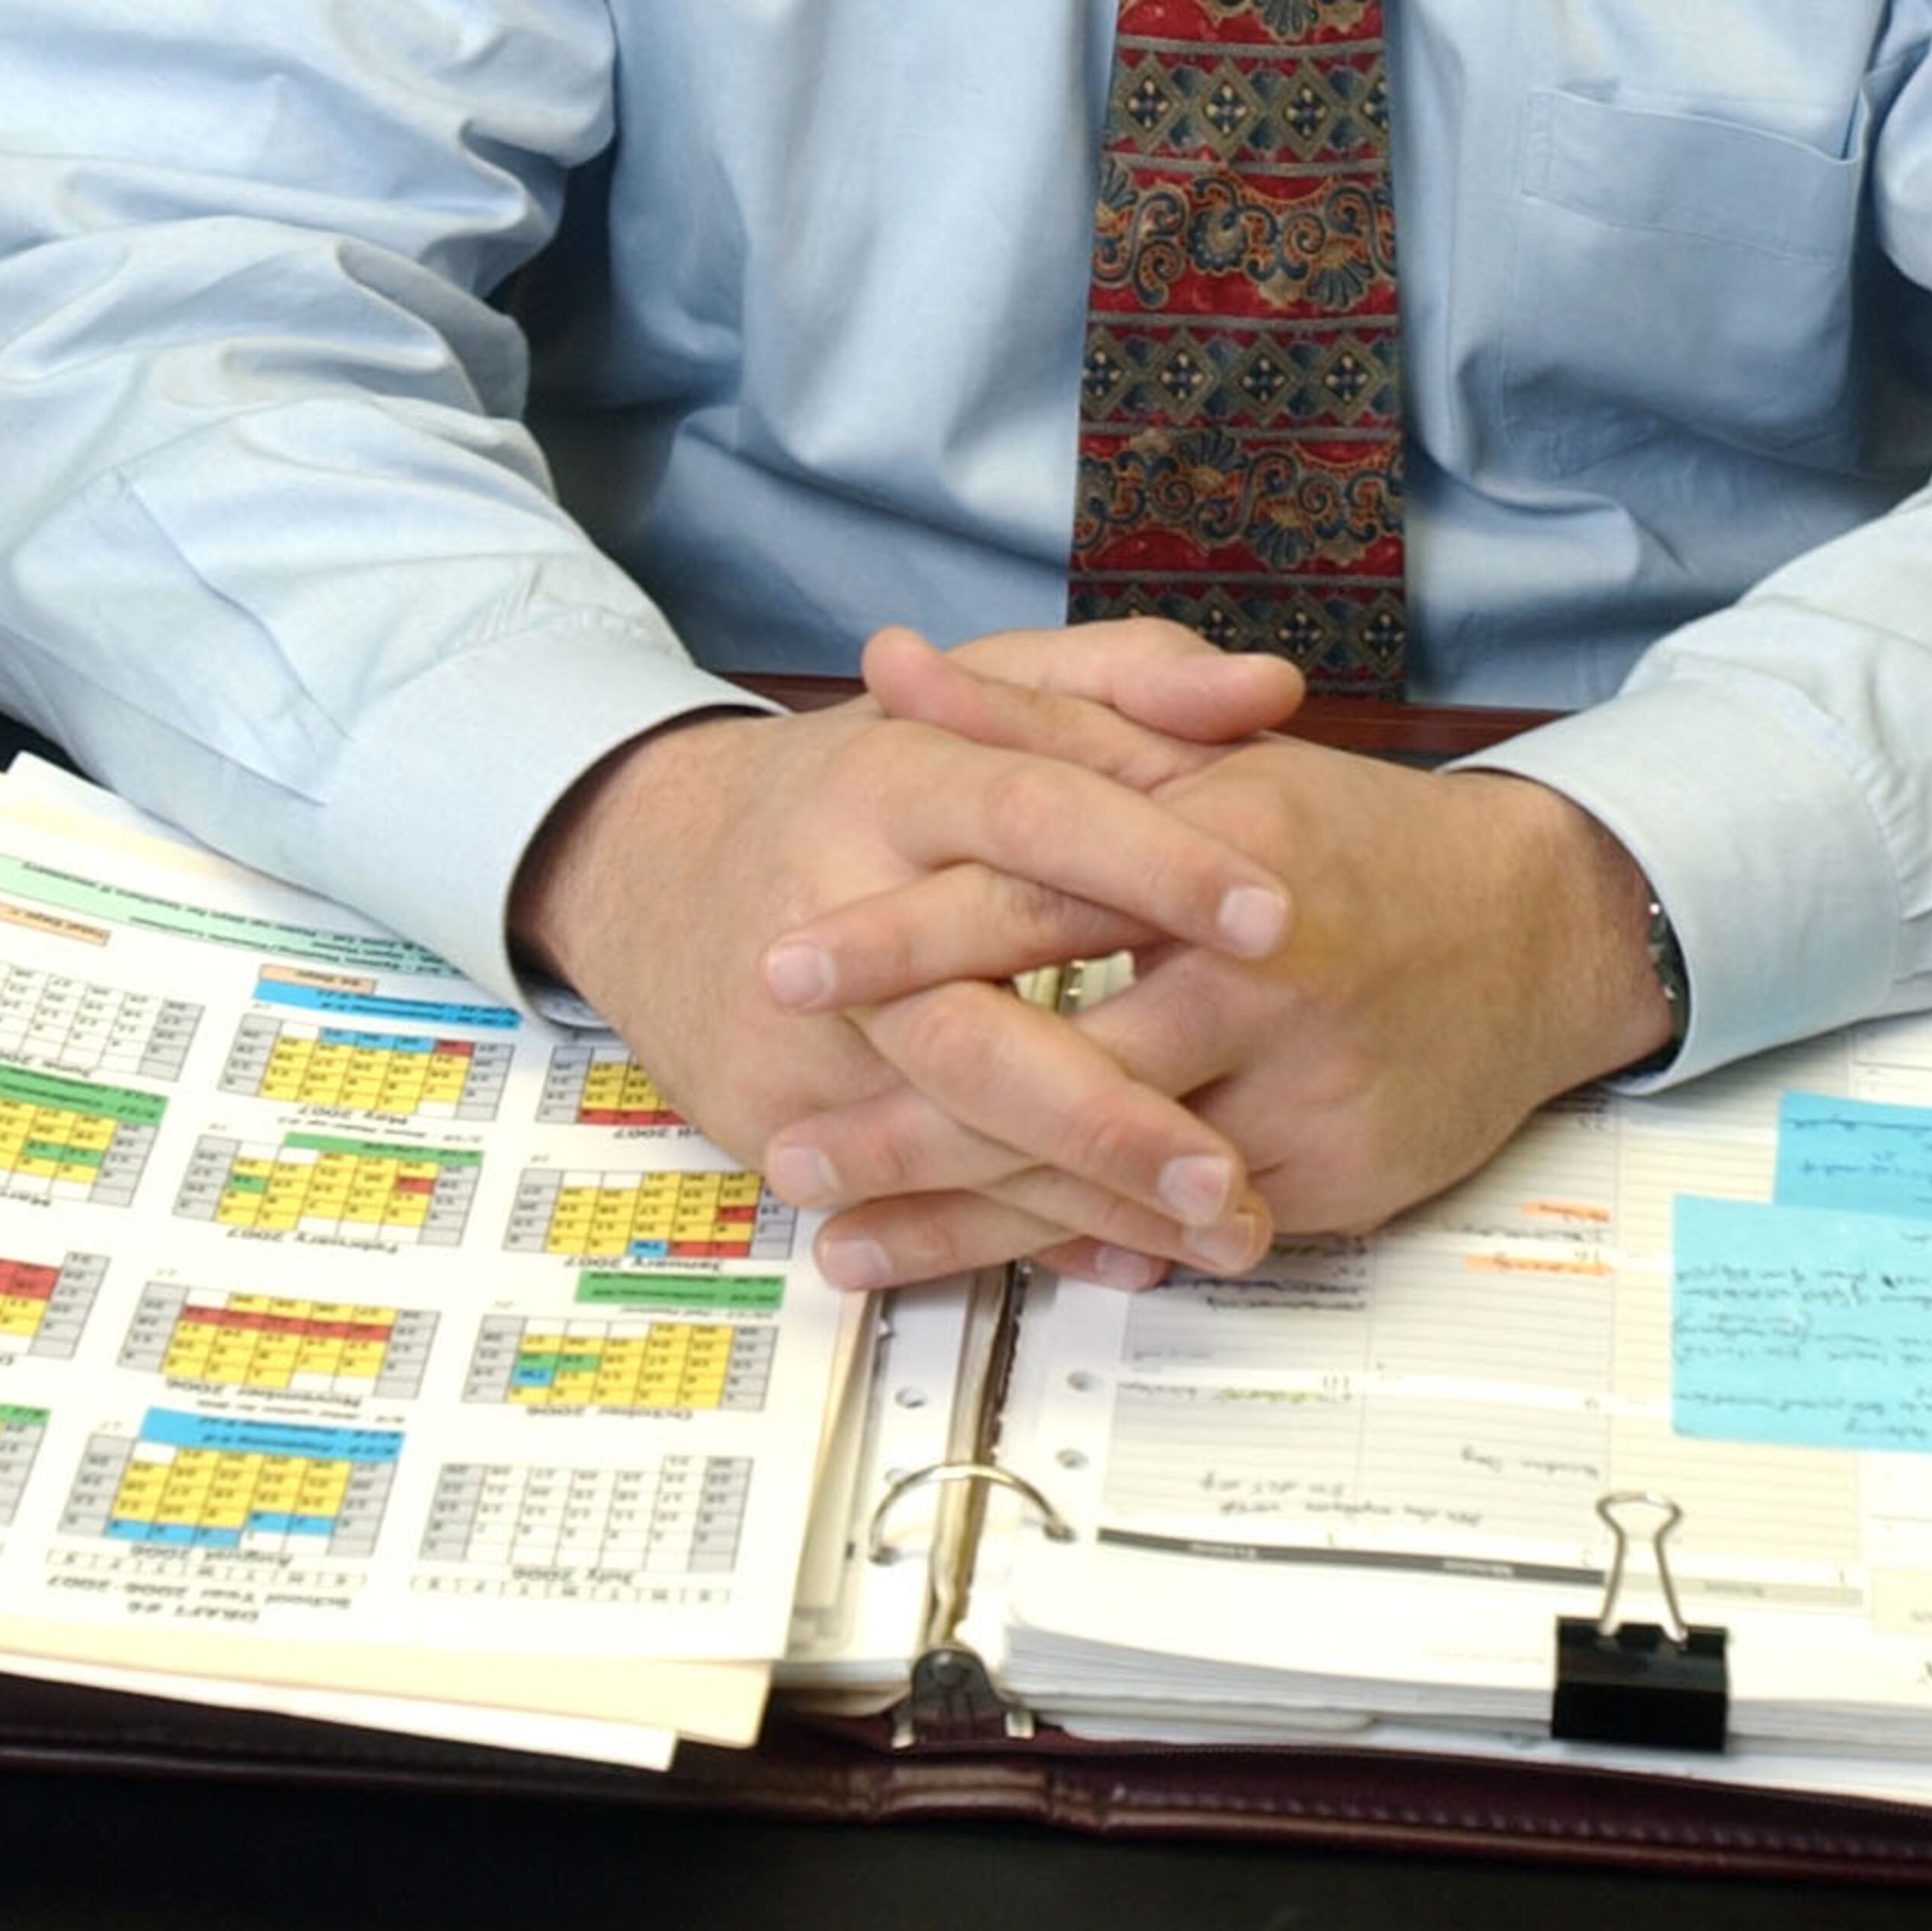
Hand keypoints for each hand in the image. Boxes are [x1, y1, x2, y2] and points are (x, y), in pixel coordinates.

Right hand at [512, 616, 1310, 1277]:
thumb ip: (1131, 677)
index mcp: (899, 782)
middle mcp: (834, 910)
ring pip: (950, 1134)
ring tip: (1225, 1230)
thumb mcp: (987, 691)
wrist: (657, 866)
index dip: (1154, 865)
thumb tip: (1268, 688)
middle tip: (1228, 1169)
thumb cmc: (869, 779)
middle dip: (1105, 1109)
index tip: (1274, 919)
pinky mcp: (777, 1119)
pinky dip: (1028, 1230)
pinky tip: (1137, 1253)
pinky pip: (912, 1192)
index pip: (1033, 817)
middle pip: (972, 1027)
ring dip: (1086, 1198)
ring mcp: (799, 1035)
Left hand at [760, 660, 1676, 1283]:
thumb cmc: (1343, 838)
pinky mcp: (1335, 1178)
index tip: (785, 968)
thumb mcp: (1201, 755)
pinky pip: (1182, 1232)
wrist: (1535, 933)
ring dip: (967, 1223)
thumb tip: (891, 662)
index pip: (1036, 892)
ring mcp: (1303, 1085)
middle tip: (787, 1151)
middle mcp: (1261, 970)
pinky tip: (984, 1274)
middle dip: (911, 1124)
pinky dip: (1083, 1255)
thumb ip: (1037, 715)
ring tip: (839, 1244)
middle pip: (1059, 1063)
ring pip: (1110, 1178)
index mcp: (1214, 845)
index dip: (904, 937)